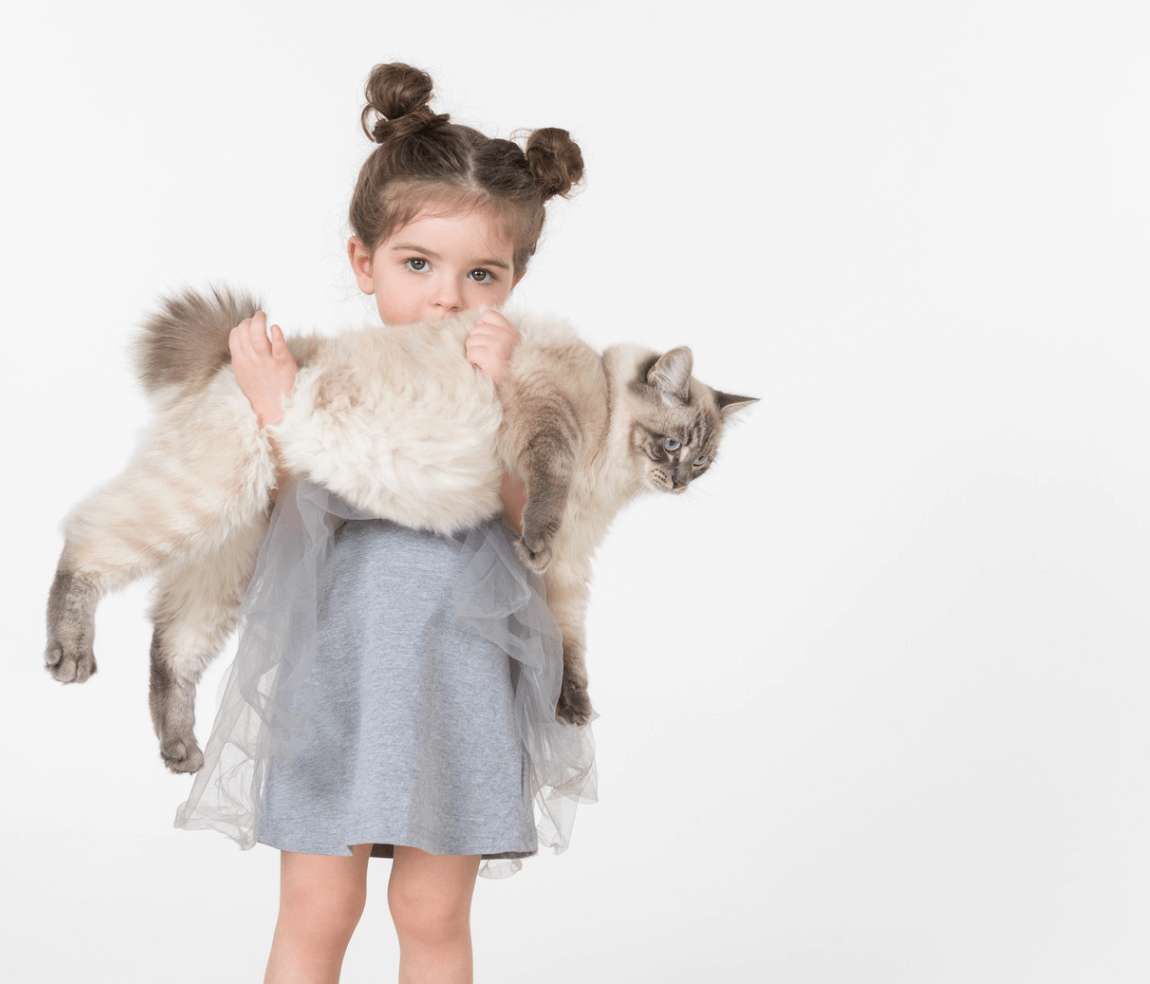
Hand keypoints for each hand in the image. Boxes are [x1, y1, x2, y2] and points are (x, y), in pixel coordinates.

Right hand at [229, 311, 296, 428]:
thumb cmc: (260, 392)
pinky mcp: (284, 363)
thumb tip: (240, 343)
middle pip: (244, 331)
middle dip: (250, 320)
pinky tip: (275, 328)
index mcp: (241, 361)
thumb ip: (241, 357)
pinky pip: (278, 345)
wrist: (274, 409)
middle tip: (258, 318)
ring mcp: (267, 360)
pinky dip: (276, 334)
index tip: (249, 327)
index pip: (235, 335)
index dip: (241, 327)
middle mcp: (251, 359)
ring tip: (263, 315)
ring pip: (257, 334)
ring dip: (259, 320)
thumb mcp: (242, 374)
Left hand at [465, 310, 519, 382]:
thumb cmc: (506, 369)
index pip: (488, 315)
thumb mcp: (507, 347)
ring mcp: (499, 345)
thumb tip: (476, 325)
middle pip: (475, 329)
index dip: (481, 326)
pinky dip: (473, 362)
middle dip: (476, 344)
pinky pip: (470, 354)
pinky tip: (483, 367)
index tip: (486, 341)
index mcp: (511, 332)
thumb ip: (496, 333)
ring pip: (470, 341)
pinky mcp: (490, 356)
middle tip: (486, 357)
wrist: (514, 390)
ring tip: (485, 363)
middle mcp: (506, 336)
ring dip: (474, 354)